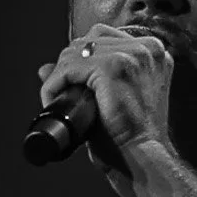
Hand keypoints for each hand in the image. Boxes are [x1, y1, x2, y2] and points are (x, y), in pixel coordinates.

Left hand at [37, 24, 175, 174]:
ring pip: (76, 51)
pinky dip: (55, 84)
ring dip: (60, 75)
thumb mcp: (109, 101)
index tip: (74, 85)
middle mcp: (148, 48)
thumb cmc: (132, 137)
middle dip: (70, 65)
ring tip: (57, 100)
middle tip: (62, 95)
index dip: (83, 59)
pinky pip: (69, 67)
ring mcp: (133, 55)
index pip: (105, 38)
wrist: (142, 158)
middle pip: (90, 40)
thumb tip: (44, 68)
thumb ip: (82, 80)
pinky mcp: (113, 66)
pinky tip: (52, 100)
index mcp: (153, 53)